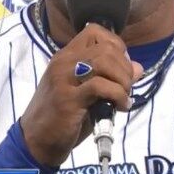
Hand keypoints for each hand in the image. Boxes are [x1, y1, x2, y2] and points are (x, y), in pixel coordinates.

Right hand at [19, 23, 142, 167]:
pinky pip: (100, 86)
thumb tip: (137, 68)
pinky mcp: (68, 98)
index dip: (116, 45)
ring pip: (104, 61)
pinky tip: (120, 107)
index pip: (95, 31)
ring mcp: (64, 78)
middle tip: (126, 87)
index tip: (121, 68)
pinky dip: (118, 95)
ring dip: (122, 80)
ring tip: (124, 96)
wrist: (36, 141)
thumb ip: (110, 78)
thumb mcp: (88, 93)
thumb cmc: (62, 117)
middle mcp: (64, 62)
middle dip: (124, 67)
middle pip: (105, 47)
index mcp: (66, 56)